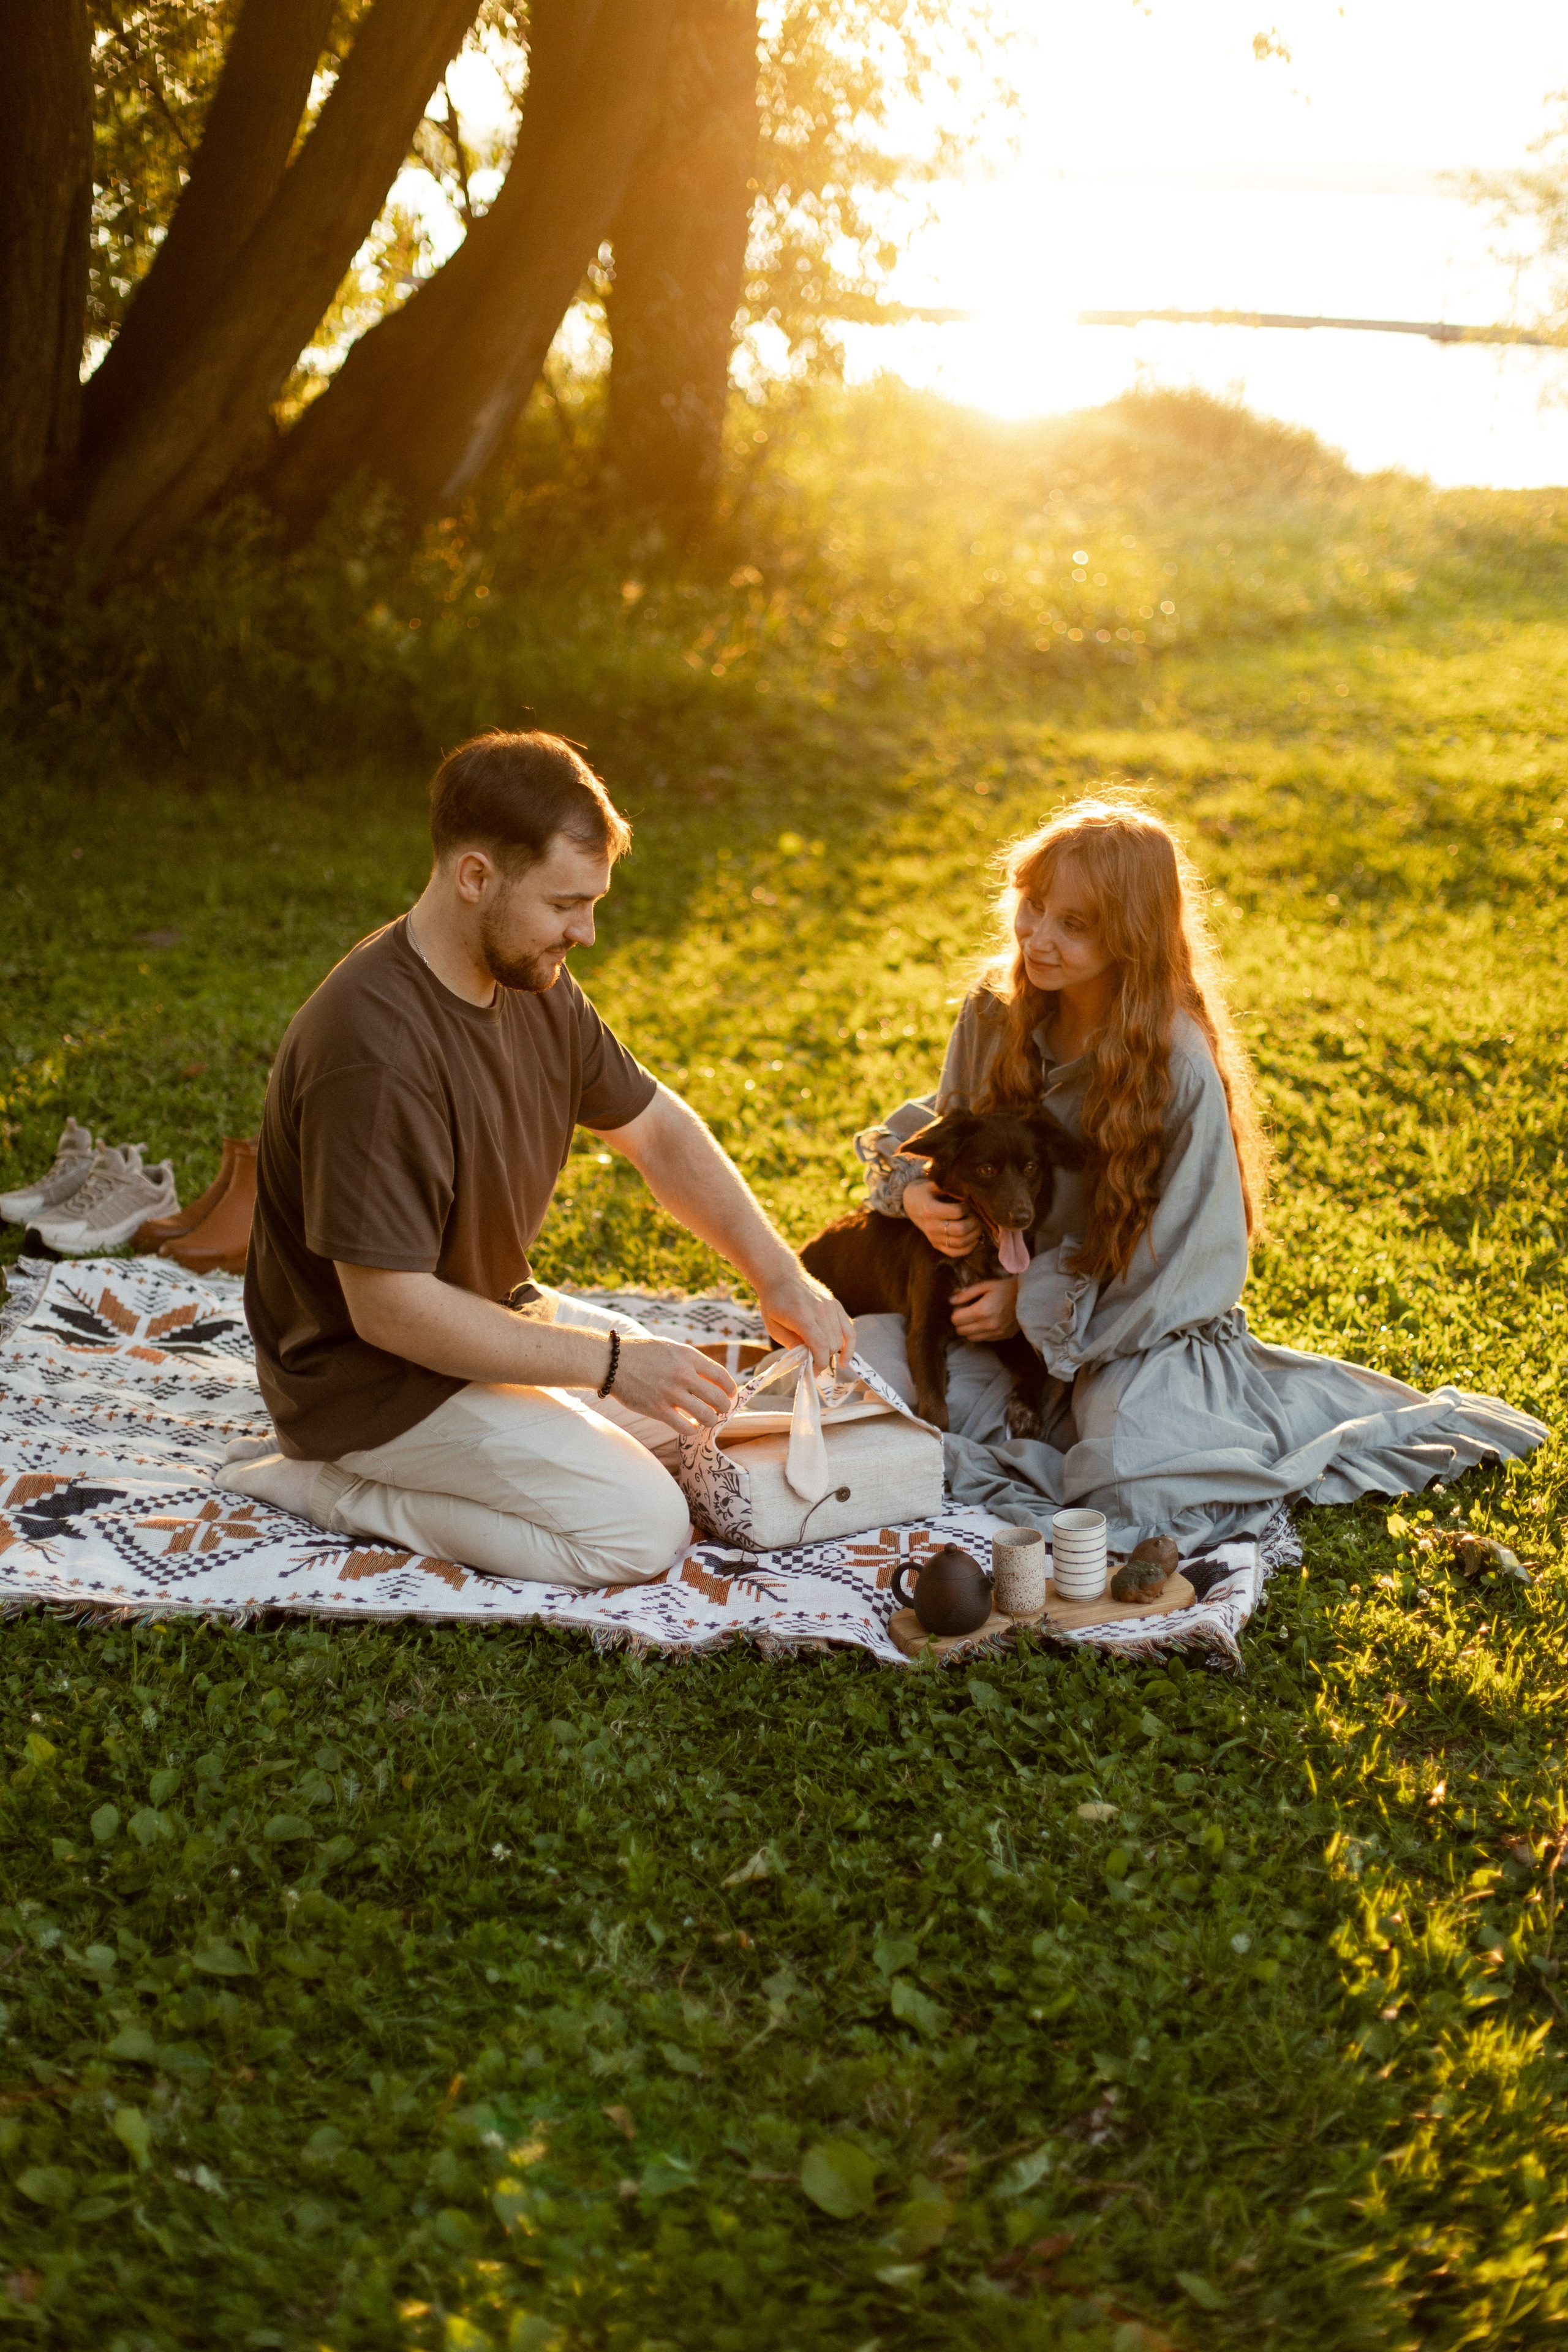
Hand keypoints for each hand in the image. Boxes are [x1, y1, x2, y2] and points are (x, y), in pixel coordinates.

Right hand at [606, 1336, 737, 1432]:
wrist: (612, 1362)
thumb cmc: (641, 1353)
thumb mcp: (670, 1347)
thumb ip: (691, 1361)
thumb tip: (711, 1377)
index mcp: (688, 1356)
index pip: (721, 1376)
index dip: (731, 1388)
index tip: (731, 1394)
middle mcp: (683, 1375)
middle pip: (719, 1398)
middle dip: (724, 1407)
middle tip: (721, 1410)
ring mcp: (671, 1394)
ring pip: (706, 1416)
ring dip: (710, 1420)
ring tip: (706, 1419)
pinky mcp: (658, 1410)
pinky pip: (685, 1428)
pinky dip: (691, 1429)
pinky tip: (689, 1425)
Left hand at [755, 1263, 855, 1368]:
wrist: (782, 1276)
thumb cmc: (774, 1303)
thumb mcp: (773, 1327)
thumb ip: (791, 1344)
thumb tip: (807, 1360)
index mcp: (802, 1315)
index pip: (819, 1345)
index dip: (819, 1363)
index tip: (812, 1372)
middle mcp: (820, 1310)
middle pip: (831, 1344)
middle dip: (822, 1358)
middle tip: (810, 1363)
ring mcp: (831, 1306)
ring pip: (840, 1339)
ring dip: (832, 1353)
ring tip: (820, 1357)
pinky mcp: (837, 1305)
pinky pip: (849, 1329)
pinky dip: (849, 1346)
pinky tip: (845, 1359)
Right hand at [905, 1178, 980, 1259]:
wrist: (911, 1203)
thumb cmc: (926, 1191)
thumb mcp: (934, 1184)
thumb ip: (950, 1185)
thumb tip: (969, 1188)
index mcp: (930, 1209)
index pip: (957, 1212)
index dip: (968, 1207)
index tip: (969, 1203)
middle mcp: (931, 1226)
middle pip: (960, 1230)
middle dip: (975, 1223)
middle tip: (979, 1216)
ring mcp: (933, 1238)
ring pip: (960, 1243)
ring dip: (974, 1235)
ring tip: (979, 1226)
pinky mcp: (936, 1245)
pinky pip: (954, 1253)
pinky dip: (968, 1248)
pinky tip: (974, 1239)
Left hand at [949, 1278, 1019, 1343]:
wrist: (1028, 1297)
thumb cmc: (1005, 1288)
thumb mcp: (985, 1286)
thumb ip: (966, 1294)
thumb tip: (951, 1301)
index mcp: (981, 1311)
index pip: (956, 1320)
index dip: (956, 1312)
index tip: (962, 1306)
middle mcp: (988, 1325)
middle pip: (961, 1331)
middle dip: (960, 1322)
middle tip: (967, 1312)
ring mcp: (996, 1333)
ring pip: (970, 1338)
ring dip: (969, 1329)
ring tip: (976, 1318)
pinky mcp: (1002, 1337)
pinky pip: (983, 1339)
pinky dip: (980, 1332)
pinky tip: (986, 1322)